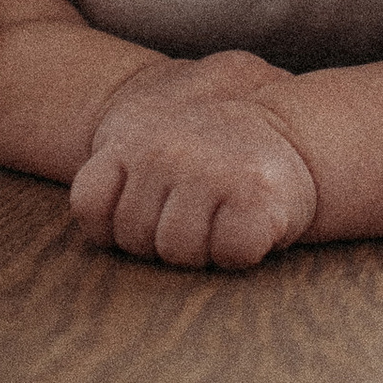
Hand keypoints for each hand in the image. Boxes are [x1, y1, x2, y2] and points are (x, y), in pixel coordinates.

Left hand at [71, 54, 319, 269]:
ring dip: (205, 248)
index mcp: (132, 137)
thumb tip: (92, 230)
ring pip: (179, 251)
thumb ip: (118, 178)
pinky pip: (230, 252)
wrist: (292, 130)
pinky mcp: (253, 194)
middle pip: (135, 238)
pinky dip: (242, 250)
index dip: (115, 226)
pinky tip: (252, 223)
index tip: (150, 214)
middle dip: (164, 241)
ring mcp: (208, 170)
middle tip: (199, 213)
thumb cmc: (213, 158)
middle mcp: (165, 151)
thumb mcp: (152, 147)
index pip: (90, 205)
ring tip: (223, 216)